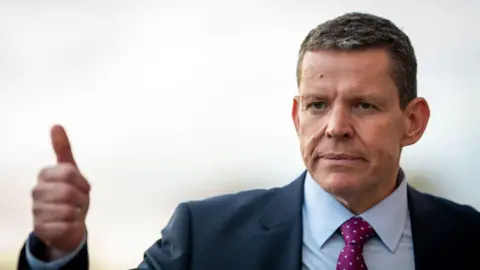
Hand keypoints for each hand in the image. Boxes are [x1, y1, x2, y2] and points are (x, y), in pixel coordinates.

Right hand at [31, 125, 90, 259]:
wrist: (68, 225)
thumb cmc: (71, 196)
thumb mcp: (70, 171)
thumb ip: (63, 149)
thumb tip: (56, 125)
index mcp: (45, 175)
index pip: (69, 172)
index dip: (83, 182)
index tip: (83, 187)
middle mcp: (36, 191)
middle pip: (69, 191)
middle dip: (82, 198)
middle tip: (79, 202)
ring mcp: (36, 211)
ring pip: (68, 210)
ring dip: (78, 213)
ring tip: (73, 213)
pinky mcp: (40, 229)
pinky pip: (65, 226)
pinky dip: (73, 226)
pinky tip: (68, 224)